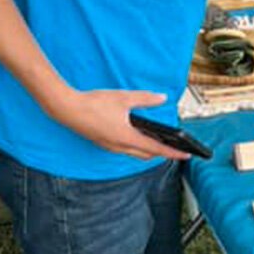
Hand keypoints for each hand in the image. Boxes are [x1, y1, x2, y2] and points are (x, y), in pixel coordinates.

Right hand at [49, 88, 190, 159]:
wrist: (67, 109)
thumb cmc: (93, 104)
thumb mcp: (124, 98)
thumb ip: (145, 99)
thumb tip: (161, 98)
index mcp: (128, 138)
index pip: (157, 149)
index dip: (173, 152)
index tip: (185, 154)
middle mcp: (119, 147)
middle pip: (146, 155)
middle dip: (161, 152)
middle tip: (174, 147)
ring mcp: (110, 147)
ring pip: (134, 153)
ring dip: (147, 149)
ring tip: (157, 140)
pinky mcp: (102, 143)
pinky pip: (123, 149)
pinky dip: (134, 145)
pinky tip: (135, 134)